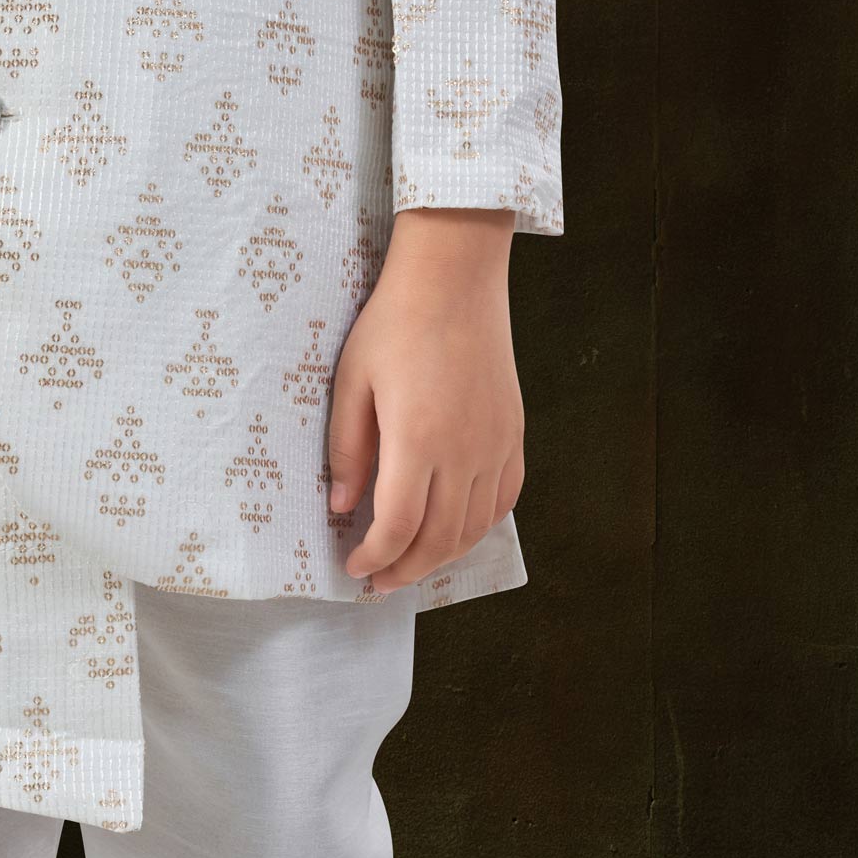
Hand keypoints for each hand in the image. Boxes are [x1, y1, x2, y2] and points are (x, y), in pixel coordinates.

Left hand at [325, 208, 523, 592]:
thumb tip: (343, 509)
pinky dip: (479, 525)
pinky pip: (504, 498)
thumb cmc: (396, 322)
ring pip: (475, 527)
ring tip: (411, 563)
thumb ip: (349, 451)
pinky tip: (455, 529)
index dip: (375, 558)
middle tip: (378, 581)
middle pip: (440, 540)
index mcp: (419, 440)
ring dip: (442, 556)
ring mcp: (497, 444)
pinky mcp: (514, 432)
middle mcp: (465, 451)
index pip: (399, 528)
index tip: (354, 566)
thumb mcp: (353, 382)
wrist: (455, 276)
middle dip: (406, 571)